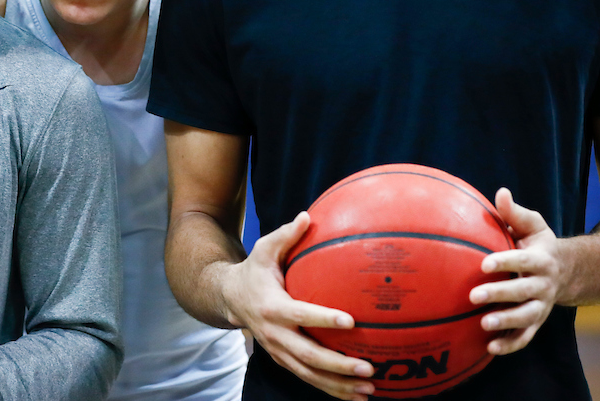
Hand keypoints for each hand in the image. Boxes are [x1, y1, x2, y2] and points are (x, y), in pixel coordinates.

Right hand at [219, 212, 375, 399]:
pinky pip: (309, 378)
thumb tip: (309, 216)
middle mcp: (274, 334)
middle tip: (368, 367)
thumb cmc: (254, 270)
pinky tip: (358, 395)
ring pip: (310, 374)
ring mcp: (278, 351)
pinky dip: (333, 390)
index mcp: (272, 306)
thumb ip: (286, 235)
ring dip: (340, 385)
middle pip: (308, 355)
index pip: (300, 314)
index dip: (324, 318)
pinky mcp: (283, 360)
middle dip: (338, 365)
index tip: (350, 320)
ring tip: (370, 388)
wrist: (229, 298)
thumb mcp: (264, 248)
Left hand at [470, 188, 564, 355]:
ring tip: (483, 324)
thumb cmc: (538, 244)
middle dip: (499, 294)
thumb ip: (515, 212)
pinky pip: (525, 337)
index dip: (505, 262)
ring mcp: (542, 305)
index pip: (523, 261)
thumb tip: (501, 192)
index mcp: (541, 259)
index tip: (484, 263)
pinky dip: (510, 344)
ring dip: (506, 322)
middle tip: (473, 295)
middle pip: (524, 292)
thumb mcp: (532, 225)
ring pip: (526, 317)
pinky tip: (490, 348)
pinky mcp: (537, 322)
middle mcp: (544, 285)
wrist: (566, 271)